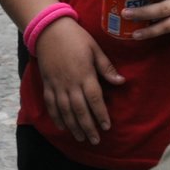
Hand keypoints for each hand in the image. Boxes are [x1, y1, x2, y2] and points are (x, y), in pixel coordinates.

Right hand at [35, 17, 124, 144]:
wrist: (49, 29)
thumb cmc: (76, 37)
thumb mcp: (95, 49)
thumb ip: (106, 68)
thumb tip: (121, 81)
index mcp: (85, 75)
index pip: (95, 100)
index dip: (101, 115)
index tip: (106, 127)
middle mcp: (70, 83)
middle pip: (80, 110)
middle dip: (88, 127)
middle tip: (95, 140)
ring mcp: (57, 85)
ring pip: (65, 111)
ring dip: (74, 126)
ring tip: (81, 138)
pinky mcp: (47, 84)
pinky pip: (51, 105)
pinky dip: (56, 117)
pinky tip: (62, 127)